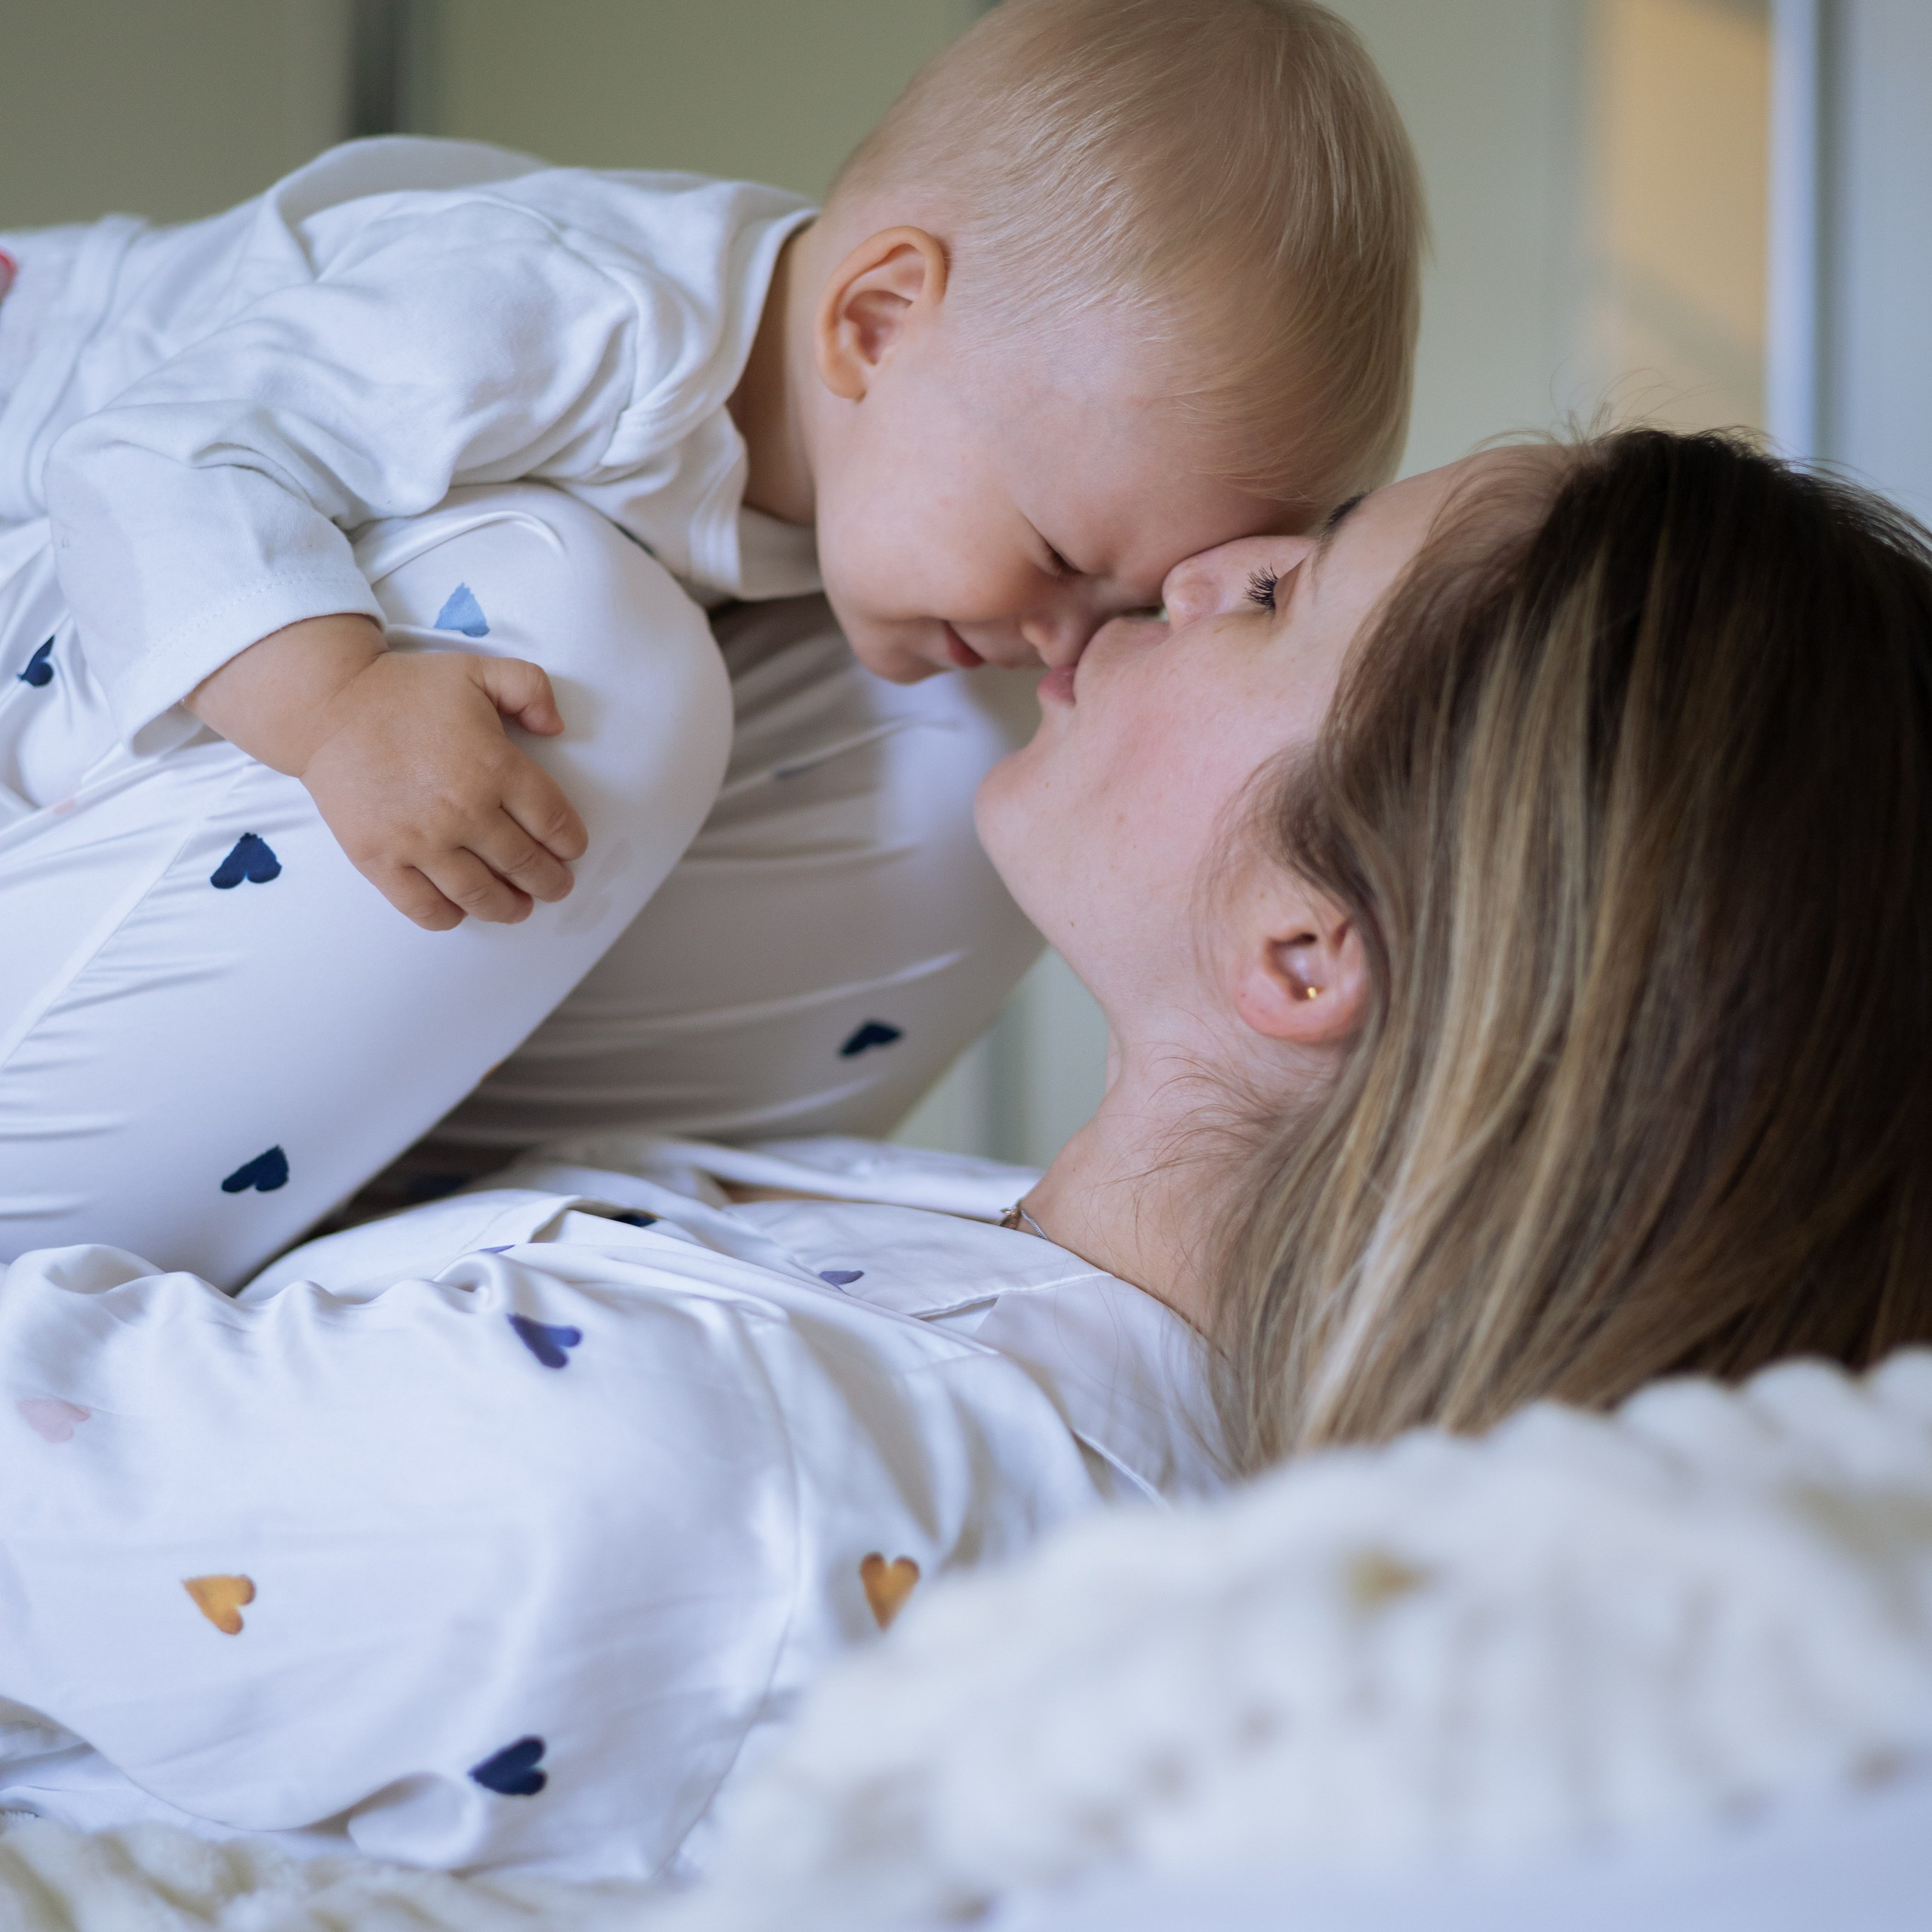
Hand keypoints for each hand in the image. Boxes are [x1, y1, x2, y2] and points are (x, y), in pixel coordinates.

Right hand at [187, 615, 587, 929]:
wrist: (326, 706)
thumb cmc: (405, 689)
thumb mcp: (479, 669)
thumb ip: (530, 688)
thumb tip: (558, 728)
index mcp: (496, 766)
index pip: (553, 822)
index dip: (570, 842)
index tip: (571, 850)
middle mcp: (463, 810)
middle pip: (524, 864)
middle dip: (550, 882)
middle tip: (556, 886)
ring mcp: (420, 841)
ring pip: (482, 895)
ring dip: (509, 908)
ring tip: (519, 908)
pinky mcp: (380, 860)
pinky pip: (426, 908)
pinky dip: (451, 916)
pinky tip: (462, 910)